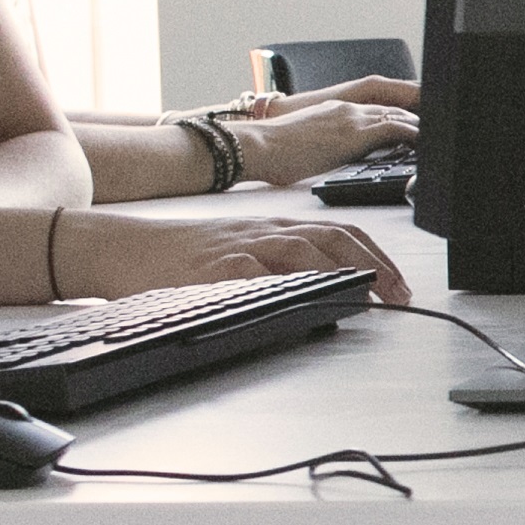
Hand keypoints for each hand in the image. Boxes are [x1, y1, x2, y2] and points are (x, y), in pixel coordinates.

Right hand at [52, 202, 404, 307]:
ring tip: (369, 297)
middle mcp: (264, 232)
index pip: (339, 233)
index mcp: (275, 227)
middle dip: (373, 266)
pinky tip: (306, 296)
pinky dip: (284, 282)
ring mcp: (240, 248)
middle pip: (332, 240)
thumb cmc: (182, 255)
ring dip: (341, 273)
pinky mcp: (214, 267)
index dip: (375, 256)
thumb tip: (325, 292)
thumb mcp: (239, 252)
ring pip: (302, 250)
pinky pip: (254, 272)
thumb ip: (279, 266)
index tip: (400, 284)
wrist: (124, 247)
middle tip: (399, 296)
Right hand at [201, 91, 418, 192]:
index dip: (399, 116)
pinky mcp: (353, 132)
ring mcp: (351, 118)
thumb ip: (326, 146)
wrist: (258, 147)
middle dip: (417, 117)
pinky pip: (394, 127)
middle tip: (439, 125)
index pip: (376, 110)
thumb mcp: (306, 146)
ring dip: (420, 124)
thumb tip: (329, 158)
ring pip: (398, 114)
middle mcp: (346, 109)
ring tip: (439, 134)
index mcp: (334, 111)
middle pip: (392, 108)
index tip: (416, 124)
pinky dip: (414, 132)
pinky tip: (426, 140)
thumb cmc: (272, 153)